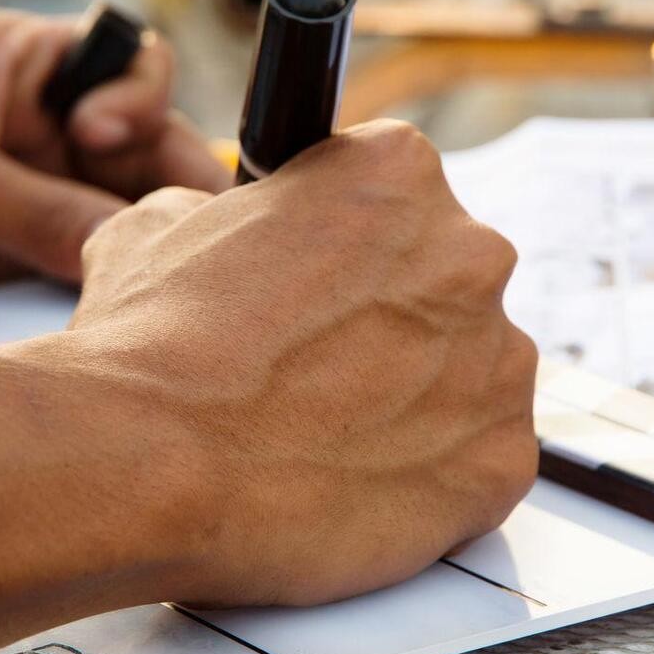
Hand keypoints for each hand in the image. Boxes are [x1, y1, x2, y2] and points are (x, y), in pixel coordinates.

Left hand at [0, 10, 228, 323]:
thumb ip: (36, 209)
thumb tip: (132, 248)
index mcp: (22, 69)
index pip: (128, 68)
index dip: (140, 102)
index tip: (102, 139)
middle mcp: (40, 132)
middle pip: (144, 155)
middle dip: (163, 192)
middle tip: (173, 239)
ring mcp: (32, 202)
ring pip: (124, 221)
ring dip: (139, 250)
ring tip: (148, 283)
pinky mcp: (16, 265)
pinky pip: (85, 275)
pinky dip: (104, 293)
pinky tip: (109, 311)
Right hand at [69, 119, 538, 606]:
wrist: (152, 465)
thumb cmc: (152, 347)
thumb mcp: (165, 224)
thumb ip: (234, 212)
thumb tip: (237, 231)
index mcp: (398, 172)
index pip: (397, 195)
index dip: (348, 248)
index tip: (321, 286)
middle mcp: (471, 253)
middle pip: (447, 283)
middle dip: (393, 320)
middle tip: (320, 368)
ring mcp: (500, 361)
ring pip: (471, 372)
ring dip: (419, 396)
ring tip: (330, 435)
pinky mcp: (501, 460)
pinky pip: (480, 458)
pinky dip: (434, 473)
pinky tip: (361, 481)